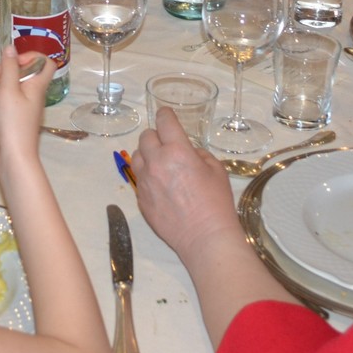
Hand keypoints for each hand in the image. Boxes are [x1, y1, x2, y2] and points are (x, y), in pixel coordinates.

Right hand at [0, 46, 52, 165]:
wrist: (12, 156)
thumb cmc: (15, 122)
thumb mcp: (9, 90)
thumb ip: (8, 68)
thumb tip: (11, 47)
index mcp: (35, 85)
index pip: (44, 63)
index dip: (30, 57)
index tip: (13, 60)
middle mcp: (28, 93)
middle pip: (14, 74)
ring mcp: (16, 106)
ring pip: (0, 90)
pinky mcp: (5, 117)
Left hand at [133, 107, 240, 259]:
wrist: (204, 237)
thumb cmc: (216, 203)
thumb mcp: (216, 170)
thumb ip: (199, 154)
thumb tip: (188, 151)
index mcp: (177, 151)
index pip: (164, 121)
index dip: (166, 115)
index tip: (167, 116)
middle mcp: (156, 163)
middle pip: (146, 137)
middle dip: (157, 137)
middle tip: (168, 145)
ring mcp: (145, 182)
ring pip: (137, 156)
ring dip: (147, 155)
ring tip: (160, 164)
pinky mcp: (141, 199)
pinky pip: (139, 179)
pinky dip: (148, 177)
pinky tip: (161, 187)